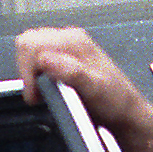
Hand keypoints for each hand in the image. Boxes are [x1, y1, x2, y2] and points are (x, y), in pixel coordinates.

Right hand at [14, 27, 152, 151]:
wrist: (126, 111)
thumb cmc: (115, 101)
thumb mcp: (95, 89)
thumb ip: (71, 72)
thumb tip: (46, 60)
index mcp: (73, 41)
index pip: (30, 44)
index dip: (27, 71)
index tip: (36, 92)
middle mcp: (70, 39)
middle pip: (27, 44)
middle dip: (27, 70)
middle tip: (39, 91)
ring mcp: (67, 48)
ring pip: (31, 52)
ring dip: (32, 73)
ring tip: (46, 91)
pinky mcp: (64, 58)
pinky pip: (39, 60)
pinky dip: (38, 75)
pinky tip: (50, 87)